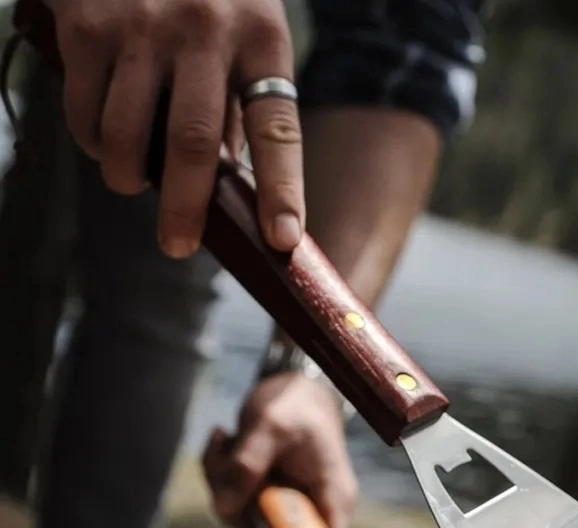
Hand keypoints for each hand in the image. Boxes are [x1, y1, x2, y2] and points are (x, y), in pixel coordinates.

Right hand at [52, 0, 304, 257]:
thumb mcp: (246, 34)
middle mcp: (205, 29)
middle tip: (177, 247)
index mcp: (261, 39)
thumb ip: (240, 104)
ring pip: (129, 136)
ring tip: (133, 184)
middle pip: (194, 144)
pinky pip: (86, 112)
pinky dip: (94, 143)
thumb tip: (233, 187)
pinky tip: (105, 140)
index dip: (281, 191)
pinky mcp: (87, 23)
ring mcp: (142, 24)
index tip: (283, 239)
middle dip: (185, 209)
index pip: (277, 129)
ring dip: (128, 178)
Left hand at [202, 373, 357, 527]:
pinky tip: (223, 440)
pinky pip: (235, 501)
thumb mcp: (268, 426)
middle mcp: (314, 506)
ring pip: (245, 520)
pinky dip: (220, 475)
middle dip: (236, 507)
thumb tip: (225, 508)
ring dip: (221, 485)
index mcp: (333, 495)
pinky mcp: (269, 495)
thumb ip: (247, 466)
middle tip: (224, 461)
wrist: (295, 383)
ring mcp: (289, 503)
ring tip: (223, 441)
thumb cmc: (293, 402)